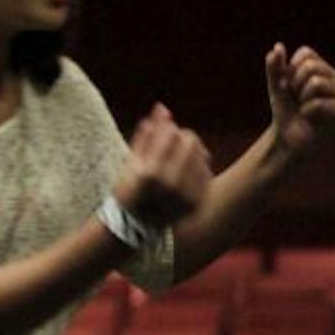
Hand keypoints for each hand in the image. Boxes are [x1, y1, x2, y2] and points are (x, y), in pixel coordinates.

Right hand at [115, 102, 213, 223]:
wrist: (135, 227)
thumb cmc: (128, 190)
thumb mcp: (132, 161)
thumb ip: (148, 134)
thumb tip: (162, 108)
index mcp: (152, 174)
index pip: (172, 134)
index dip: (168, 128)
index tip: (161, 132)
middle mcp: (172, 186)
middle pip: (191, 141)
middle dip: (181, 137)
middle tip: (170, 142)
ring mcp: (188, 197)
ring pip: (201, 154)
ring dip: (190, 150)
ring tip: (176, 157)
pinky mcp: (198, 203)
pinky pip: (206, 171)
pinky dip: (197, 165)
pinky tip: (184, 171)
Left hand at [265, 43, 334, 157]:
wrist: (289, 137)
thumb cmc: (285, 109)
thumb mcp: (276, 85)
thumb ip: (275, 66)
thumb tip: (278, 46)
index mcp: (320, 67)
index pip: (306, 53)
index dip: (291, 68)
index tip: (289, 84)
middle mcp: (333, 77)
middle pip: (311, 66)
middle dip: (295, 83)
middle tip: (297, 98)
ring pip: (316, 82)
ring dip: (302, 97)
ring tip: (304, 106)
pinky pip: (319, 103)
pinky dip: (307, 111)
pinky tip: (310, 117)